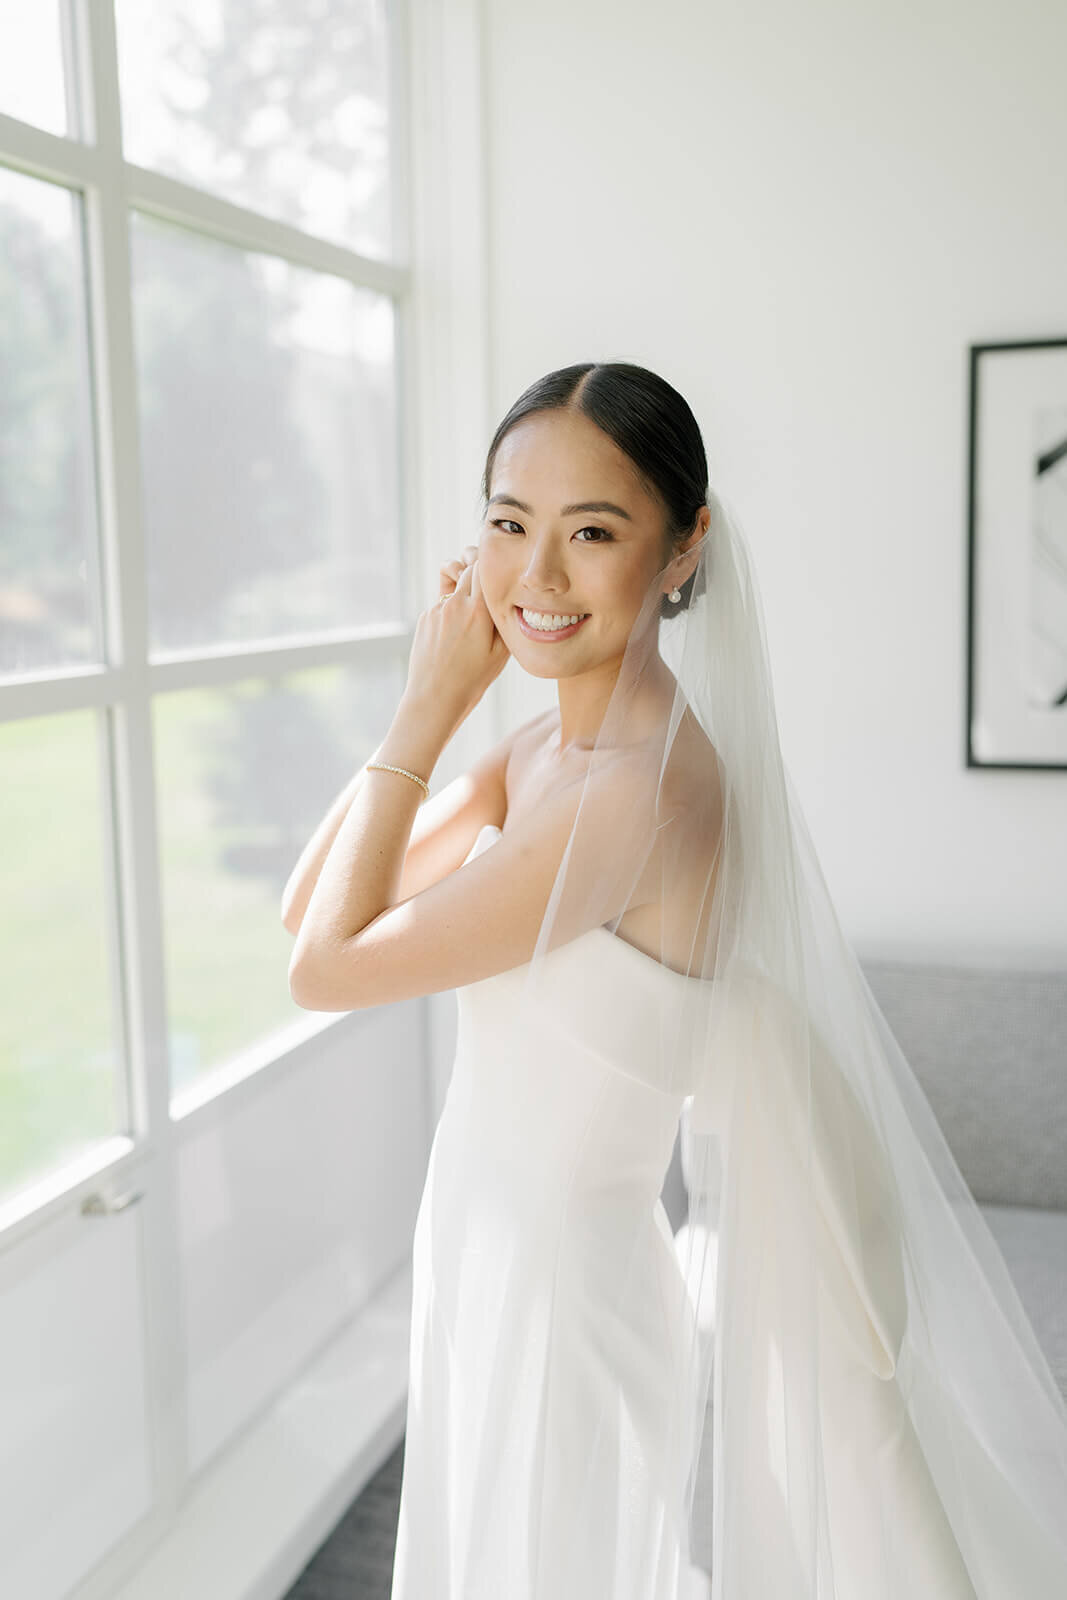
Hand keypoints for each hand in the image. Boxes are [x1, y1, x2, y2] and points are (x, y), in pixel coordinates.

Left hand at [403, 547, 509, 736]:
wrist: (434, 699)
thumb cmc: (472, 680)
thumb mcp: (501, 652)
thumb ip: (504, 618)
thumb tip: (506, 595)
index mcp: (477, 610)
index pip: (482, 564)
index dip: (489, 561)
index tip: (496, 568)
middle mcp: (454, 604)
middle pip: (466, 567)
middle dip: (475, 570)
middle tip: (484, 584)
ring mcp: (436, 610)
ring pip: (453, 587)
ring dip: (463, 595)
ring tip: (470, 624)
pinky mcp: (424, 619)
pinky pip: (441, 606)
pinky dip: (450, 614)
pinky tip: (454, 640)